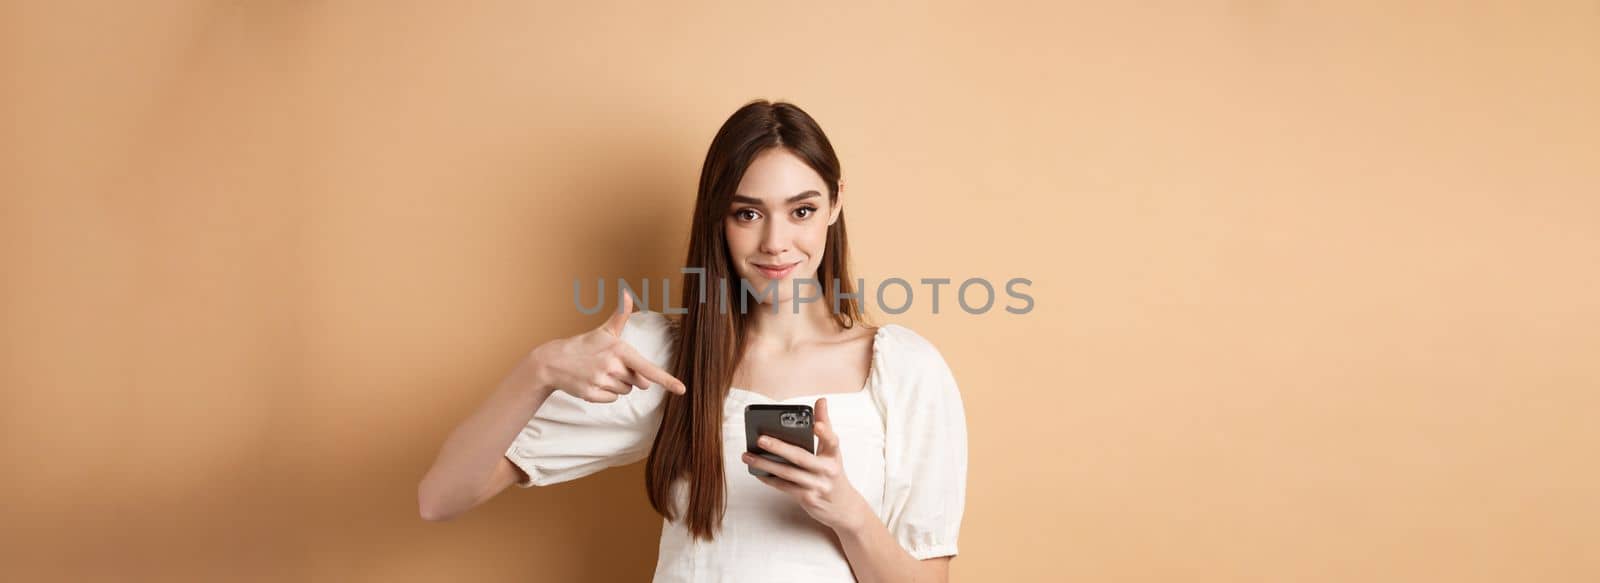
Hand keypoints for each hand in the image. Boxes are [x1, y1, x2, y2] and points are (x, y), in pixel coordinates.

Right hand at [529, 293, 685, 401]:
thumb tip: (627, 293)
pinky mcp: (591, 394)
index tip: (681, 389)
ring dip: (617, 385)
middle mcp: (612, 366)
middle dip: (629, 376)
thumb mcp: (604, 330)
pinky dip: (605, 394)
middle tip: (610, 365)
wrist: (554, 361)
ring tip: (599, 372)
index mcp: (620, 350)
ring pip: (625, 391)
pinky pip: (612, 399)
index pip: (648, 368)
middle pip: (638, 382)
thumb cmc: (585, 345)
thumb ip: (620, 315)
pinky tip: (593, 381)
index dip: (667, 380)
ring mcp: (601, 381)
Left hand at [742, 397, 870, 531]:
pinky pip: (785, 487)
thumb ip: (825, 426)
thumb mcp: (832, 451)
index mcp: (834, 455)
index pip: (832, 440)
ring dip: (766, 464)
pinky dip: (770, 479)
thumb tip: (821, 401)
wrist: (843, 507)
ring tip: (748, 455)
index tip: (816, 425)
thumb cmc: (833, 473)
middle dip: (779, 448)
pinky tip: (757, 471)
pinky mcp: (808, 498)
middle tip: (760, 439)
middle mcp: (828, 470)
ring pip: (788, 473)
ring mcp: (818, 486)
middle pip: (801, 457)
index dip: (825, 432)